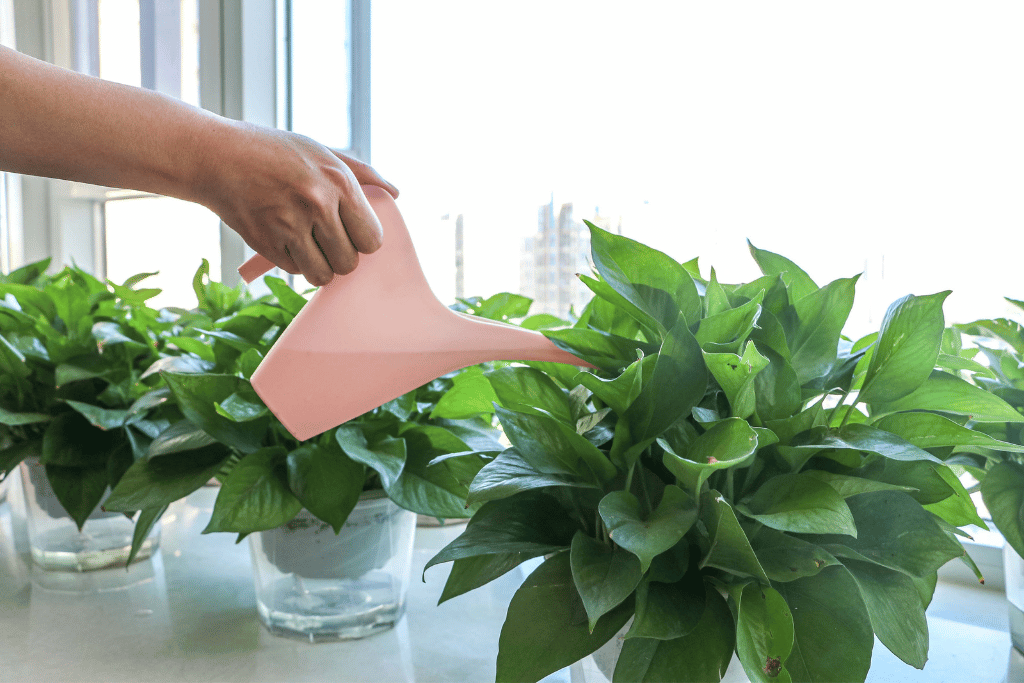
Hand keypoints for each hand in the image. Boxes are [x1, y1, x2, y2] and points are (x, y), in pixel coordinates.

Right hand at [194, 120, 398, 285]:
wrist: (219, 156)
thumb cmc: (276, 152)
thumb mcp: (322, 151)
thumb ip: (361, 173)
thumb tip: (394, 194)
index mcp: (338, 182)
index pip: (372, 239)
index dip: (363, 241)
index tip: (351, 233)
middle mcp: (317, 205)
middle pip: (349, 262)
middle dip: (342, 256)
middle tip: (328, 240)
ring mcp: (289, 225)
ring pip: (323, 275)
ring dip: (320, 266)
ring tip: (310, 246)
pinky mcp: (265, 242)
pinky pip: (295, 270)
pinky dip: (294, 261)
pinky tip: (286, 239)